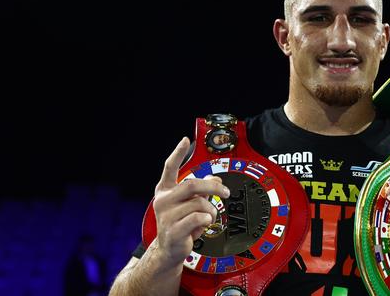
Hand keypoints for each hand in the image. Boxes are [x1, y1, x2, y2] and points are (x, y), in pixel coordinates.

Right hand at [151, 137, 229, 266]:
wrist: (169, 250)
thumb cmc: (180, 224)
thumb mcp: (191, 204)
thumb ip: (201, 190)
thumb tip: (215, 177)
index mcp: (165, 191)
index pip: (169, 168)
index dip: (178, 153)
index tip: (185, 140)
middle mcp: (163, 201)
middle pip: (192, 184)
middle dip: (213, 187)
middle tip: (226, 192)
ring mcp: (166, 216)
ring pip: (199, 203)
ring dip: (210, 211)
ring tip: (207, 218)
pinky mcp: (173, 230)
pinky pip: (198, 218)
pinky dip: (207, 220)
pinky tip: (202, 226)